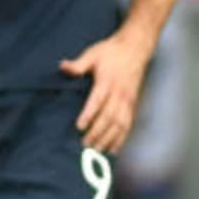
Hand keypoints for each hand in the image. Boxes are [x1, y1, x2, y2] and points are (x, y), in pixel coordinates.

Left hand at [60, 31, 152, 153]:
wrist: (135, 48)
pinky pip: (128, 125)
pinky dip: (122, 139)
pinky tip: (113, 150)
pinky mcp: (133, 104)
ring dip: (109, 139)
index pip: (98, 100)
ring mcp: (128, 100)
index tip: (80, 126)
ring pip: (120, 124)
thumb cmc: (111, 51)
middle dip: (98, 132)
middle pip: (109, 116)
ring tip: (97, 151)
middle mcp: (119, 93)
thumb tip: (62, 66)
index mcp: (107, 81)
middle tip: (85, 144)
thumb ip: (78, 64)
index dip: (89, 114)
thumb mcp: (93, 53)